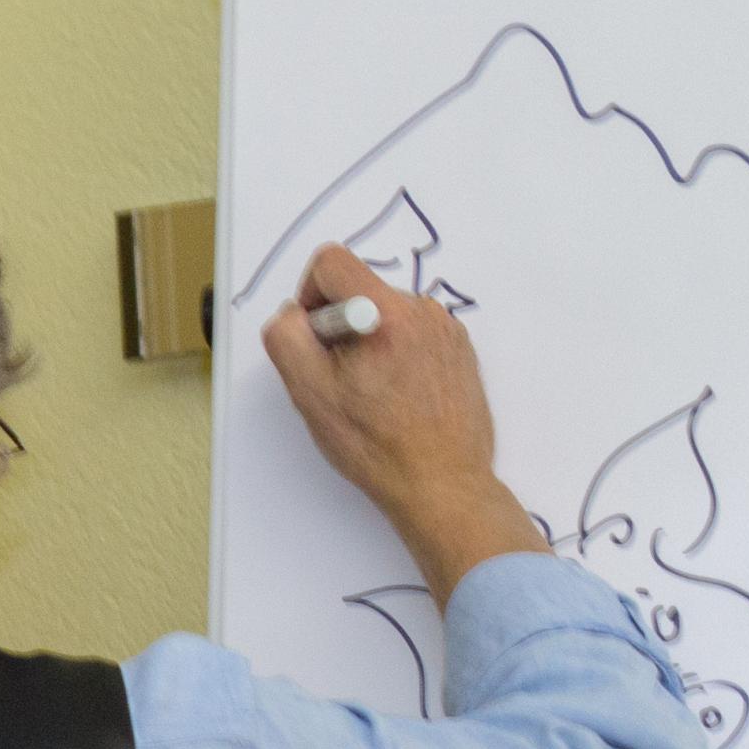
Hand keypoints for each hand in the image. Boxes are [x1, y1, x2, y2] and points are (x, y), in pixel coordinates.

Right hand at [261, 242, 545, 598]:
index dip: (310, 295)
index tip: (315, 337)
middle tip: (344, 380)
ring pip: (387, 315)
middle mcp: (424, 312)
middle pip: (361, 290)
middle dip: (341, 327)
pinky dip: (398, 355)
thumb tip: (294, 313)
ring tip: (375, 395)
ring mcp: (448, 331)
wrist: (443, 486)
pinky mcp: (461, 351)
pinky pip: (415, 334)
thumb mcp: (310, 392)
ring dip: (370, 343)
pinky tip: (399, 398)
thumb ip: (288, 337)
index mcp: (386, 313)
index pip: (332, 262)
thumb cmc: (377, 446)